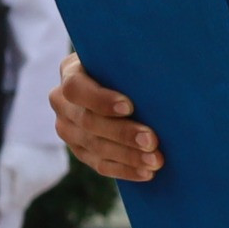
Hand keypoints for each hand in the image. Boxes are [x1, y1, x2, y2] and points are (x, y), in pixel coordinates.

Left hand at [0, 144, 71, 213]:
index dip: (12, 194)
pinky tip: (40, 159)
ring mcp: (55, 176)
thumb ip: (4, 190)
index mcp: (27, 183)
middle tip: (18, 167)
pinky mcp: (62, 169)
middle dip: (22, 186)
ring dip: (34, 179)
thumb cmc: (15, 146)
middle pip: (30, 194)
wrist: (36, 126)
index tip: (10, 182)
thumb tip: (3, 211)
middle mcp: (43, 183)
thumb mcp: (4, 166)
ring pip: (40, 186)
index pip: (19, 202)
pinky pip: (50, 177)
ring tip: (30, 160)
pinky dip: (45, 171)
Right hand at [51, 52, 163, 181]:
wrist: (121, 80)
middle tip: (152, 140)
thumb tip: (165, 69)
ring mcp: (68, 128)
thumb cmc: (130, 62)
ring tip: (156, 160)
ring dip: (127, 155)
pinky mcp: (79, 149)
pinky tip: (147, 172)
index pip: (77, 88)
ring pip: (94, 146)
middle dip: (123, 133)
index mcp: (71, 72)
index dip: (101, 100)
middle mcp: (62, 102)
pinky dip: (125, 169)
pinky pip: (100, 164)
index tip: (129, 106)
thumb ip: (135, 60)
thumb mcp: (126, 55)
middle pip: (88, 122)